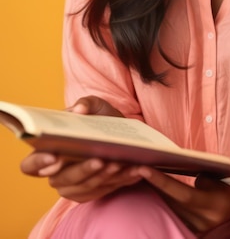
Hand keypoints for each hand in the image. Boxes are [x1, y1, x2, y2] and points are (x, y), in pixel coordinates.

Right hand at [20, 96, 143, 201]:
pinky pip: (102, 191)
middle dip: (82, 170)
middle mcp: (55, 172)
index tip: (54, 156)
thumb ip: (86, 103)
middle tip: (99, 160)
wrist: (122, 135)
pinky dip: (118, 181)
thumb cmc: (101, 119)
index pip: (30, 165)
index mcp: (48, 150)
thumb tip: (79, 109)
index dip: (38, 163)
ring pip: (84, 187)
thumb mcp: (96, 105)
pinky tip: (133, 170)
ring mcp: (72, 186)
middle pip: (62, 179)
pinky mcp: (89, 193)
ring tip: (119, 163)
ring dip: (103, 176)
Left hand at [135, 167, 229, 232]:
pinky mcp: (189, 231)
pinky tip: (145, 189)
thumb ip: (195, 175)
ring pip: (167, 209)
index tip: (143, 168)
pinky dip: (158, 201)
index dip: (162, 181)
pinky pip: (169, 215)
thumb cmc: (225, 186)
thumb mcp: (216, 178)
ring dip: (150, 193)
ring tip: (133, 175)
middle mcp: (203, 221)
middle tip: (131, 168)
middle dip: (150, 185)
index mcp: (213, 205)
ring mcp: (195, 229)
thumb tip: (173, 167)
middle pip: (170, 203)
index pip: (182, 194)